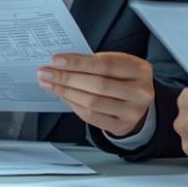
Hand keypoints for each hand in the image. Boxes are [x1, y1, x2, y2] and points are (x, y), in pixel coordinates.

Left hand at [39, 52, 154, 137]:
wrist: (139, 102)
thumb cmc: (125, 78)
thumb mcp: (119, 63)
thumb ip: (96, 62)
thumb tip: (63, 63)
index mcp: (140, 70)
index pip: (105, 64)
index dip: (78, 62)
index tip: (57, 60)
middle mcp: (140, 92)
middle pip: (97, 85)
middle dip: (67, 78)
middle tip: (47, 73)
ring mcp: (132, 112)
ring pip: (92, 102)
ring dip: (66, 92)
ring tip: (50, 84)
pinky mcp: (121, 126)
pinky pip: (91, 116)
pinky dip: (73, 104)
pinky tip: (63, 96)